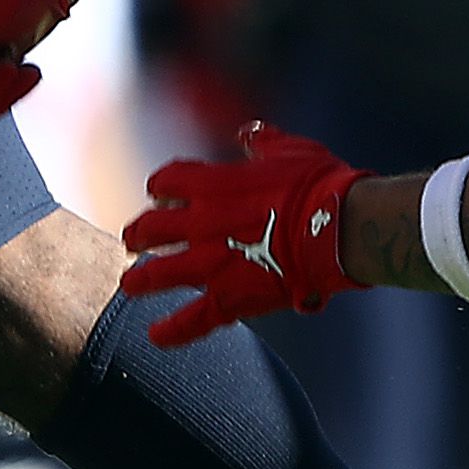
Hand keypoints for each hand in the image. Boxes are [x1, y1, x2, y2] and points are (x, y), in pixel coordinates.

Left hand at [118, 121, 364, 343]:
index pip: (168, 181)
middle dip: (139, 234)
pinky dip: (172, 331)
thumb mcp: (289, 150)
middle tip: (133, 241)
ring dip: (140, 279)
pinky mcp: (229, 299)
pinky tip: (155, 336)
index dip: (160, 187)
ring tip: (130, 284)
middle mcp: (201, 223)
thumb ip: (263, 141)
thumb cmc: (318, 185)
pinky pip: (192, 320)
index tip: (158, 192)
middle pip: (152, 227)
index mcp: (212, 184)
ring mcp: (211, 264)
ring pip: (158, 273)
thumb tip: (249, 132)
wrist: (338, 228)